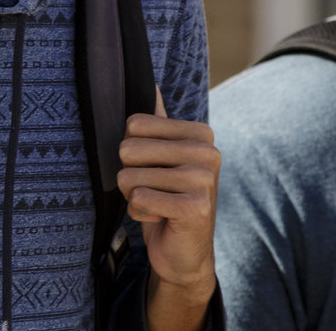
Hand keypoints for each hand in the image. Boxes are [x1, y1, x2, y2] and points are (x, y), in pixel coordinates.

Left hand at [119, 91, 218, 330]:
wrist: (184, 253)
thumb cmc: (167, 198)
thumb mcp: (162, 157)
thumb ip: (157, 121)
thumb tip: (148, 82)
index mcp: (200, 133)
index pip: (133, 124)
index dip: (132, 152)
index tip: (156, 169)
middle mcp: (208, 152)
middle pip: (127, 149)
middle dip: (130, 175)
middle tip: (156, 190)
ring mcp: (205, 179)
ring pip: (129, 176)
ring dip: (135, 197)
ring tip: (159, 205)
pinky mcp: (196, 207)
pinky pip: (138, 199)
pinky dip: (141, 214)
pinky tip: (162, 219)